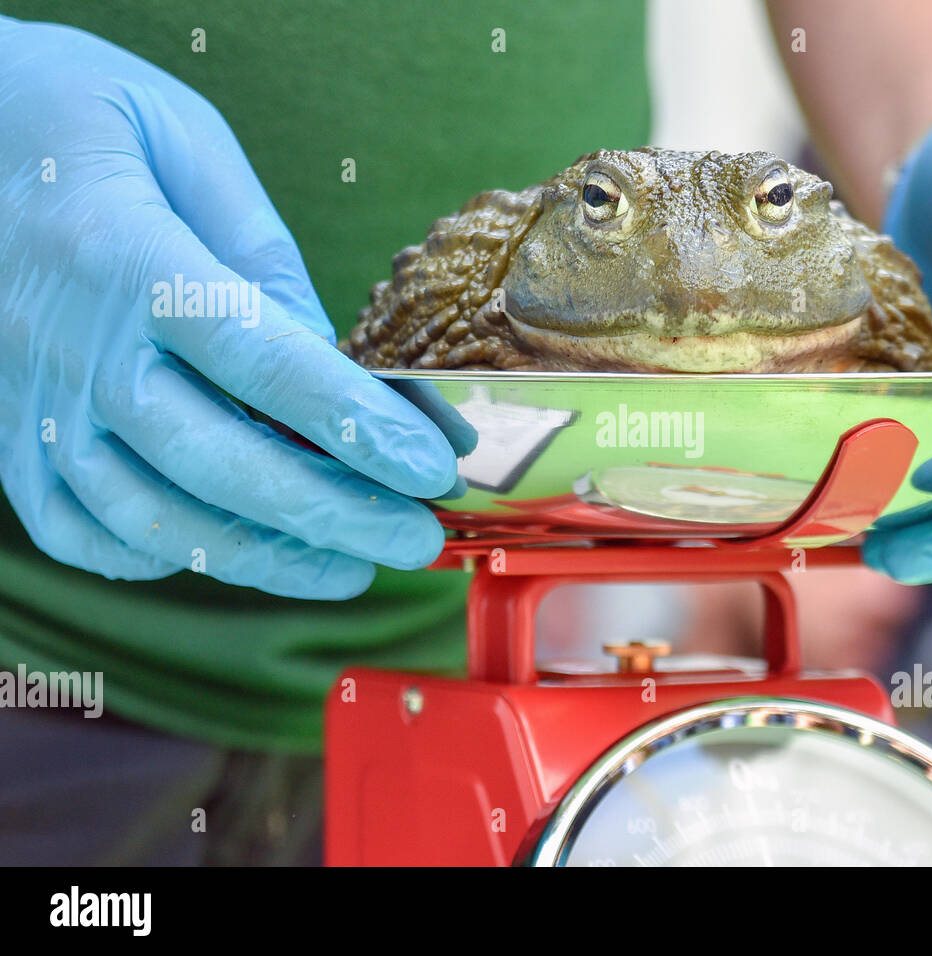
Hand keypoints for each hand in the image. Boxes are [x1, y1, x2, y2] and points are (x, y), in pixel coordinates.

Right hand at [0, 19, 467, 598]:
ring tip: (351, 567)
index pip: (262, 360)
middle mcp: (72, 346)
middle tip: (417, 538)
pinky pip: (79, 530)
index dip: (356, 424)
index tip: (431, 466)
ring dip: (264, 557)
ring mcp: (33, 402)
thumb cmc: (78, 122)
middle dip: (332, 513)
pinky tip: (233, 550)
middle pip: (216, 459)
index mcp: (127, 258)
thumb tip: (334, 359)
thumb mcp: (187, 143)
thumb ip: (264, 257)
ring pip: (151, 516)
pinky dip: (162, 556)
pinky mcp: (9, 435)